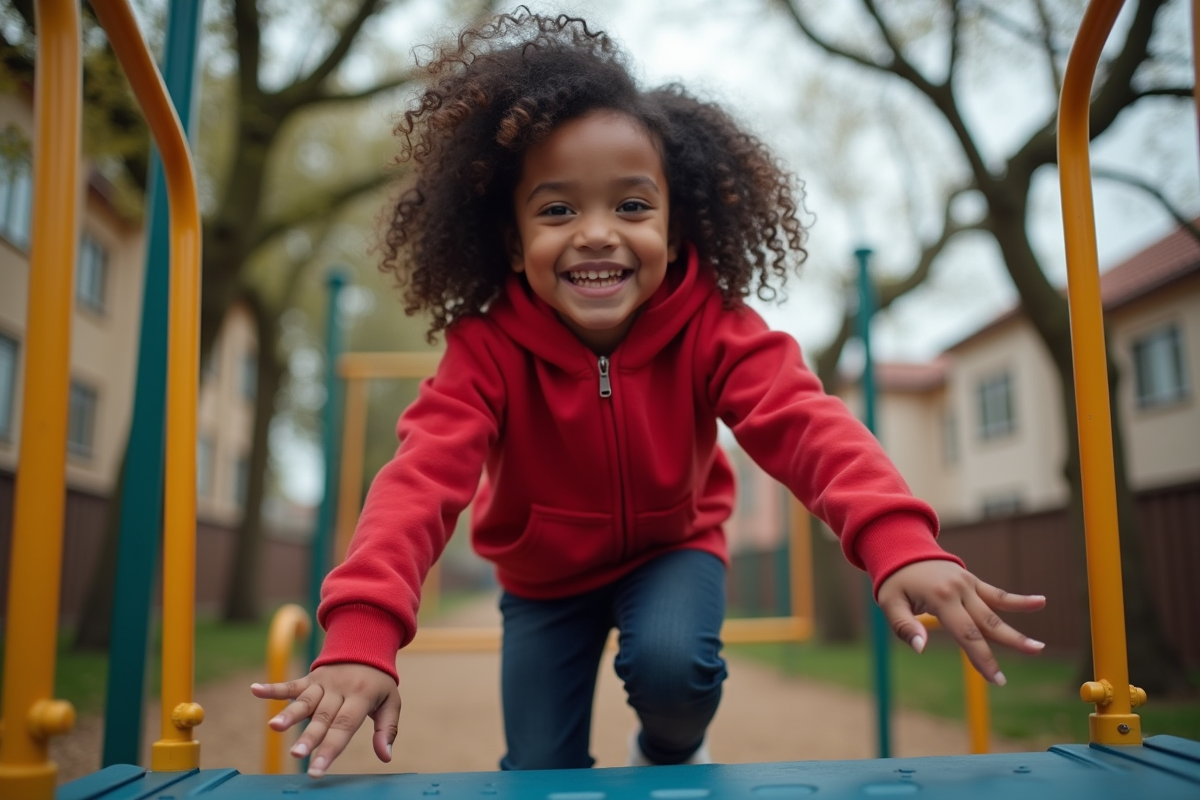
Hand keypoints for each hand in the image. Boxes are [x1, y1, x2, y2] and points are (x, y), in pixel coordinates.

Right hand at [251, 663, 399, 777]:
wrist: (367, 646)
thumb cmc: (378, 683)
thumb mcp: (391, 702)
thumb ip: (387, 729)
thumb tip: (385, 756)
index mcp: (361, 696)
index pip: (345, 726)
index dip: (331, 749)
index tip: (317, 770)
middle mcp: (340, 689)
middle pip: (323, 716)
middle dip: (309, 737)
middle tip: (297, 755)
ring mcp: (323, 682)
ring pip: (305, 701)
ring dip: (289, 714)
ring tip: (273, 727)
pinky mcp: (311, 677)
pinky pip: (292, 684)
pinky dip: (273, 688)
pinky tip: (255, 690)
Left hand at [876, 560, 1045, 685]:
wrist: (901, 549)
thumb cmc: (894, 582)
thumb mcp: (889, 603)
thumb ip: (905, 626)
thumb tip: (921, 648)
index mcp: (940, 598)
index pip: (966, 634)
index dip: (982, 658)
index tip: (996, 679)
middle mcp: (958, 590)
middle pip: (987, 624)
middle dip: (1008, 646)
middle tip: (1026, 664)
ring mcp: (968, 584)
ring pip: (996, 611)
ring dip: (1017, 629)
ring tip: (1039, 646)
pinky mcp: (972, 581)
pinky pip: (996, 593)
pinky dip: (1017, 600)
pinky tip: (1041, 601)